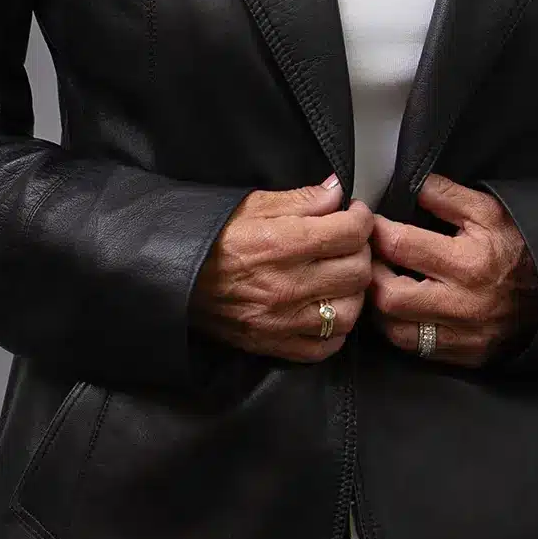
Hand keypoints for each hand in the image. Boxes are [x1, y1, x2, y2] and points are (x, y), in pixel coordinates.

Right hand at [189, 177, 373, 363]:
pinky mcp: (276, 345)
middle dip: (360, 250)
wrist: (177, 279)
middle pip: (356, 271)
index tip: (355, 214)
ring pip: (350, 312)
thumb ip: (301, 199)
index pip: (349, 233)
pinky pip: (327, 347)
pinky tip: (327, 307)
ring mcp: (283, 321)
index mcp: (281, 245)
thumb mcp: (253, 204)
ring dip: (353, 291)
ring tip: (340, 275)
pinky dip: (335, 329)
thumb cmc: (214, 237)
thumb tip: (336, 191)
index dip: (361, 218)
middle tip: (348, 241)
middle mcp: (286, 286)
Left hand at [366, 173, 537, 367]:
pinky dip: (399, 329)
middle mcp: (461, 304)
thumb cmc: (520, 248)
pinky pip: (416, 349)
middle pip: (390, 296)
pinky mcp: (464, 355)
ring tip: (381, 283)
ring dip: (379, 307)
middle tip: (369, 257)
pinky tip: (399, 310)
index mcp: (467, 262)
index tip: (369, 224)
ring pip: (395, 330)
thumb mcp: (489, 211)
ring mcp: (461, 335)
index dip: (376, 231)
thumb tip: (412, 185)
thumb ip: (447, 196)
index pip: (401, 246)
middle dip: (371, 274)